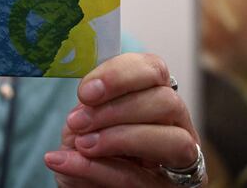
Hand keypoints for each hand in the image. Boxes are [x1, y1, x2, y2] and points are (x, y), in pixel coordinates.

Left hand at [44, 53, 206, 186]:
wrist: (80, 184)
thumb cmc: (86, 149)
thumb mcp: (82, 122)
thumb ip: (88, 108)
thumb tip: (87, 99)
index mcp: (155, 97)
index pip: (154, 69)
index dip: (120, 75)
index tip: (85, 92)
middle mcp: (177, 126)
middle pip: (168, 102)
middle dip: (118, 109)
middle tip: (78, 121)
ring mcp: (180, 162)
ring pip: (173, 141)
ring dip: (119, 138)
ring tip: (81, 144)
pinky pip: (140, 179)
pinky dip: (98, 169)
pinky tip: (65, 162)